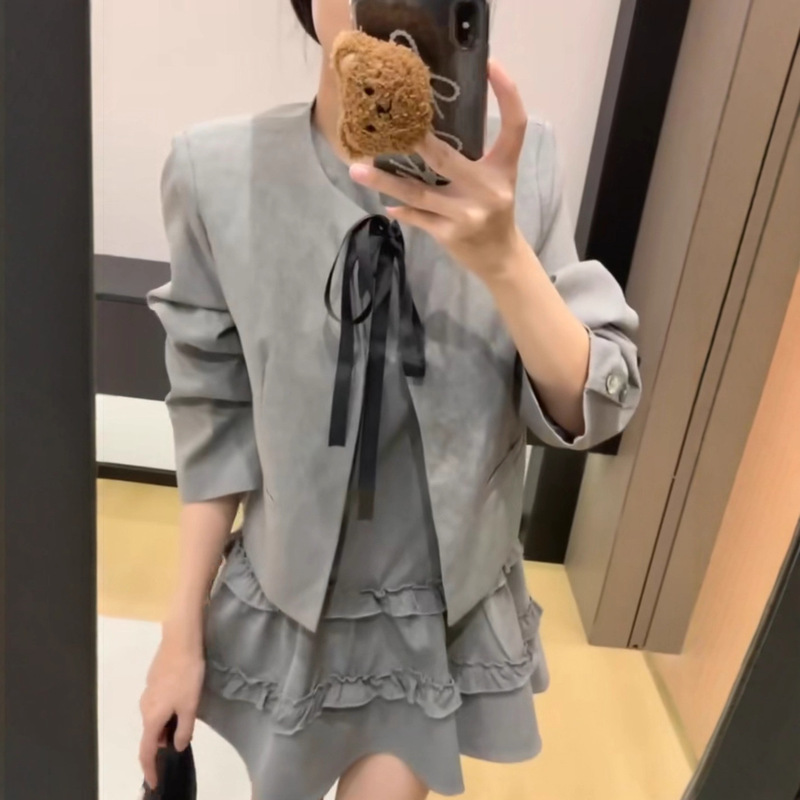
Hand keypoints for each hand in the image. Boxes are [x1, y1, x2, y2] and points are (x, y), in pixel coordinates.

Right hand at [139, 621, 204, 789]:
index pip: (146, 751)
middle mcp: (144, 708)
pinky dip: (167, 712)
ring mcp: (148, 693)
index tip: (155, 782)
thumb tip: (175, 746)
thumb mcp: (190, 706)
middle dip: (164, 742)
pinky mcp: (153, 682)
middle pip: (151, 734)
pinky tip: (183, 702)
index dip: (149, 769)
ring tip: (187, 720)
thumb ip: (184, 730)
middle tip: (183, 742)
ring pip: (155, 718)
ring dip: (167, 725)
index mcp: (152, 717)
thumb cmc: (187, 675)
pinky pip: (158, 705)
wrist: (180, 642)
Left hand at [349, 60, 528, 280]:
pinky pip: (417, 217)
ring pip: (419, 193)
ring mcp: (467, 214)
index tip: (492, 65)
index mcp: (503, 169)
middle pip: (446, 158)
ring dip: (385, 181)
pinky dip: (400, 209)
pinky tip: (384, 203)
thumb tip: (424, 130)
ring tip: (357, 168)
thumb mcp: (495, 179)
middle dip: (416, 142)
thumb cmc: (493, 210)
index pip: (515, 125)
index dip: (508, 93)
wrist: (500, 257)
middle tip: (388, 126)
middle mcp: (488, 189)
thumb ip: (473, 157)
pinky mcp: (449, 234)